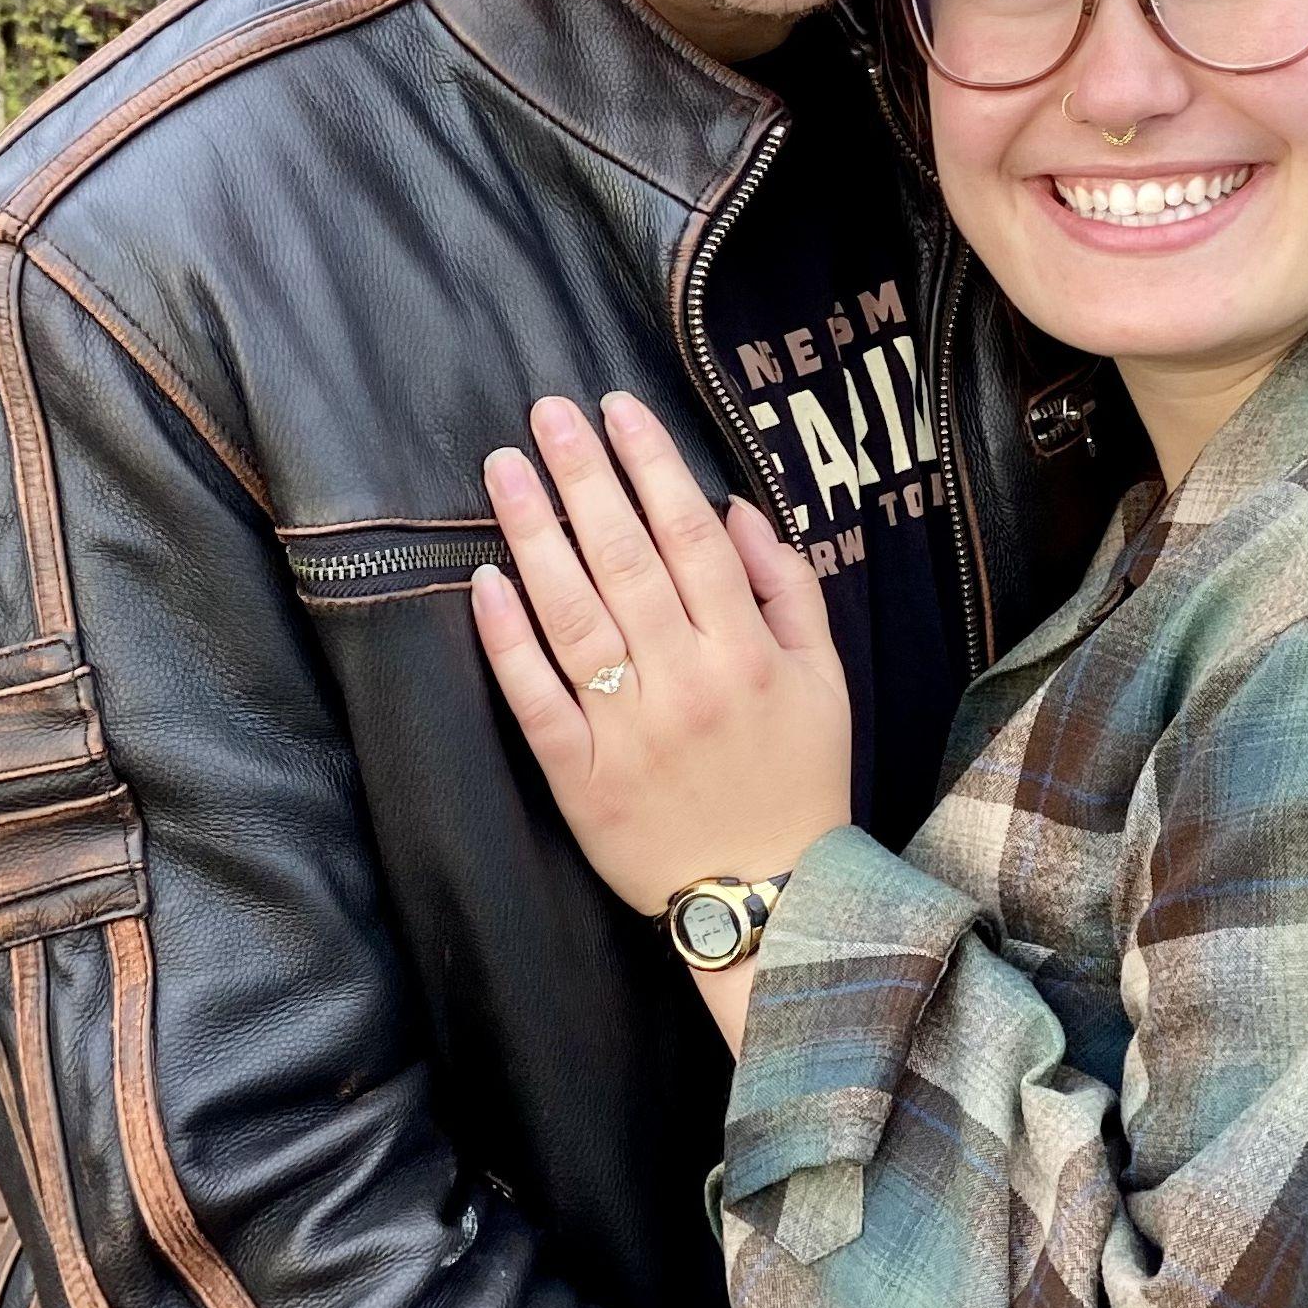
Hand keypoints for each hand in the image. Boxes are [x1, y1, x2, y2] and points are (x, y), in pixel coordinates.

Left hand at [470, 393, 851, 922]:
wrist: (767, 897)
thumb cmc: (798, 776)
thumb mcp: (823, 678)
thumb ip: (788, 588)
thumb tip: (733, 507)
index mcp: (746, 652)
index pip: (691, 536)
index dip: (651, 465)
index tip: (616, 409)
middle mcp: (686, 682)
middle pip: (625, 560)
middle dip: (584, 477)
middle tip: (546, 413)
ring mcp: (627, 730)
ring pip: (573, 616)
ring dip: (536, 535)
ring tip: (505, 470)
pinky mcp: (579, 777)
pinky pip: (536, 698)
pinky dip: (508, 640)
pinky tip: (485, 580)